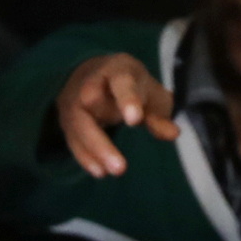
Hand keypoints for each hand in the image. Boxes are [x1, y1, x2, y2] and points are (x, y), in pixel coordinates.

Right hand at [52, 53, 177, 179]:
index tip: (135, 120)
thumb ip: (159, 115)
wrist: (96, 75)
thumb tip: (172, 134)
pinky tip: (100, 171)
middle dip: (104, 129)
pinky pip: (73, 139)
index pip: (121, 81)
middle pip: (90, 99)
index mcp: (118, 69)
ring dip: (95, 149)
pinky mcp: (68, 121)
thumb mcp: (151, 94)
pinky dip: (86, 156)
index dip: (127, 99)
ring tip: (114, 170)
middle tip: (121, 163)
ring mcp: (75, 101)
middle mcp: (91, 81)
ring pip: (79, 123)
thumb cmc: (132, 87)